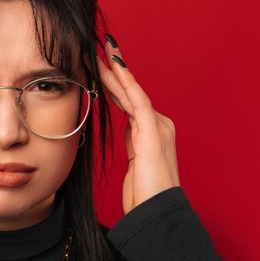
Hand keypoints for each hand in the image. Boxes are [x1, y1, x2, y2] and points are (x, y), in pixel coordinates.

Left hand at [96, 34, 180, 214]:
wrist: (155, 212)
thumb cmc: (144, 193)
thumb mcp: (135, 163)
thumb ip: (133, 144)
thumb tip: (126, 132)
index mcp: (152, 131)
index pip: (130, 100)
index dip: (115, 82)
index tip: (100, 65)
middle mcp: (158, 124)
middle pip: (131, 91)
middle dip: (115, 69)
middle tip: (101, 48)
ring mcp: (158, 127)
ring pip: (132, 92)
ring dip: (117, 71)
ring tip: (103, 52)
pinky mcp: (153, 133)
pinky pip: (137, 101)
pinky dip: (126, 82)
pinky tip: (115, 68)